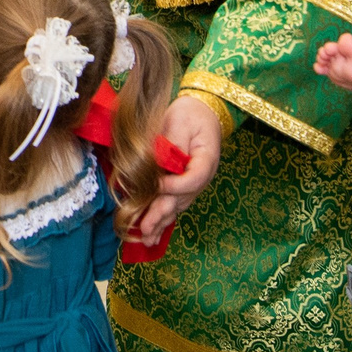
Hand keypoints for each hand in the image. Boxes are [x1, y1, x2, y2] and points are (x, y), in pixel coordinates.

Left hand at [131, 95, 221, 244]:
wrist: (201, 112)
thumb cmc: (191, 115)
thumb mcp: (181, 122)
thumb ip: (171, 145)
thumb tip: (156, 162)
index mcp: (206, 160)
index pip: (192, 179)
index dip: (174, 185)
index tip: (156, 184)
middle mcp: (201, 177)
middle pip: (182, 199)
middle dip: (161, 214)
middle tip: (146, 228)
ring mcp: (194, 184)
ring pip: (177, 206)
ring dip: (161, 222)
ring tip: (147, 238)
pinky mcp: (184, 185)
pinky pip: (174, 204)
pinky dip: (163, 218)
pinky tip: (154, 233)